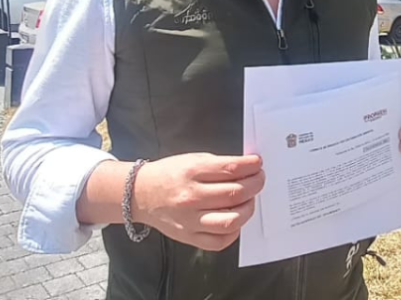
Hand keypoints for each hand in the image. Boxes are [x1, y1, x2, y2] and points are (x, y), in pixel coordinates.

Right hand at [133, 153, 264, 251]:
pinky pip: (220, 240)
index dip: (251, 166)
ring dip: (248, 208)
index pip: (231, 169)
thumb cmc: (170, 175)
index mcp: (192, 172)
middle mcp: (192, 197)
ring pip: (232, 220)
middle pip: (236, 193)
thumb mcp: (193, 159)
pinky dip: (234, 231)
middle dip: (255, 184)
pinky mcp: (190, 236)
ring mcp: (191, 220)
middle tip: (258, 180)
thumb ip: (220, 165)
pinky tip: (235, 219)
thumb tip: (248, 169)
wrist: (141, 194)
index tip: (258, 164)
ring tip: (249, 200)